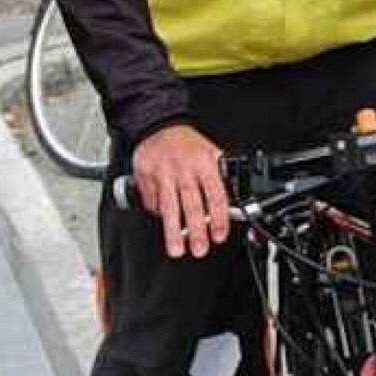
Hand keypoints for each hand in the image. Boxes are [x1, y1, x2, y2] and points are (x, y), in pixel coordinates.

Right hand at [131, 124, 230, 259]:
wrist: (157, 127)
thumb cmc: (185, 144)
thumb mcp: (210, 153)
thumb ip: (219, 176)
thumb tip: (230, 203)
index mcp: (204, 163)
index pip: (215, 195)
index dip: (219, 218)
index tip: (219, 235)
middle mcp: (184, 170)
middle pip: (191, 204)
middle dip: (196, 230)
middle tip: (199, 249)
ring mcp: (163, 174)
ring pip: (169, 206)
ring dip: (173, 231)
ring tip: (176, 249)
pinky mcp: (145, 178)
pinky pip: (152, 201)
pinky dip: (157, 214)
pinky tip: (163, 222)